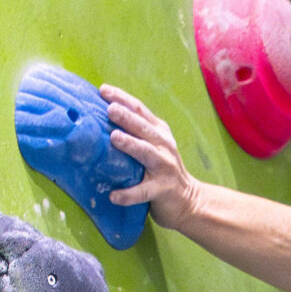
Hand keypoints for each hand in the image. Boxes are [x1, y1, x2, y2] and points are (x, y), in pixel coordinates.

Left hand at [102, 86, 200, 233]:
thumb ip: (136, 133)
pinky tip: (113, 196)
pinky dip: (128, 194)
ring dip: (130, 144)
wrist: (189, 201)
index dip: (122, 98)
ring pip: (146, 152)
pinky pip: (143, 191)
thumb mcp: (155, 145)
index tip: (103, 90)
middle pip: (143, 127)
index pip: (139, 109)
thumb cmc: (163, 170)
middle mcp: (163, 146)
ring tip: (114, 137)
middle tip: (110, 109)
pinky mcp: (162, 190)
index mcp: (159, 132)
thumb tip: (101, 119)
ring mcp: (164, 167)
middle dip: (126, 116)